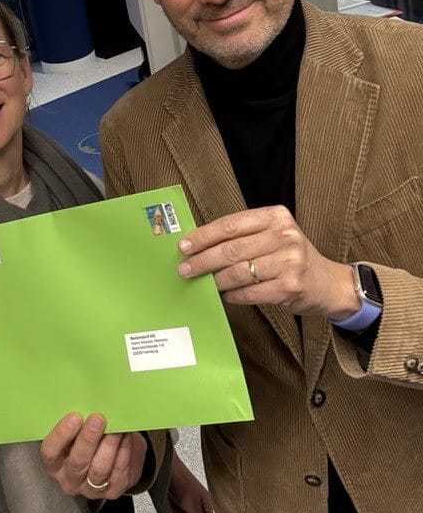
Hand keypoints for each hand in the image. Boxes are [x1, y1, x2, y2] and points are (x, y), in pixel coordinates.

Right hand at [40, 414, 145, 499]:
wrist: (111, 454)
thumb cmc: (87, 437)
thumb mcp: (75, 431)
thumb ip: (74, 421)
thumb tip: (84, 399)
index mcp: (54, 463)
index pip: (50, 453)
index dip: (61, 435)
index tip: (74, 417)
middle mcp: (69, 479)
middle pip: (77, 463)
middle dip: (89, 439)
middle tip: (98, 418)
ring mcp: (91, 489)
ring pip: (99, 469)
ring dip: (109, 445)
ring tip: (116, 427)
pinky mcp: (112, 491)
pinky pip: (118, 472)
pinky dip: (123, 452)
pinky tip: (125, 436)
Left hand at [168, 454, 212, 512]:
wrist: (166, 467)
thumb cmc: (181, 483)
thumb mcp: (191, 505)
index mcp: (206, 501)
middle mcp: (199, 502)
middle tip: (180, 507)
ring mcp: (188, 500)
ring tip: (173, 501)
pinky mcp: (179, 498)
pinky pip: (176, 511)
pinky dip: (172, 508)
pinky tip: (169, 499)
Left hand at [177, 205, 359, 319]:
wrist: (328, 283)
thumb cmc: (291, 256)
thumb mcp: (273, 235)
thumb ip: (243, 236)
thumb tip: (199, 245)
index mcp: (275, 217)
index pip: (230, 224)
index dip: (203, 236)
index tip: (184, 246)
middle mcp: (284, 235)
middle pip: (230, 249)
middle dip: (202, 260)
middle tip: (185, 269)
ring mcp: (289, 261)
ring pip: (238, 272)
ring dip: (216, 280)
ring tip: (204, 283)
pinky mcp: (290, 286)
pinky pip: (250, 292)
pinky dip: (233, 295)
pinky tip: (225, 295)